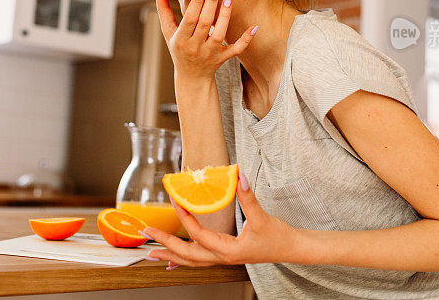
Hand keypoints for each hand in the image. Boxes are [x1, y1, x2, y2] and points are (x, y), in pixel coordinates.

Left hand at [140, 171, 298, 267]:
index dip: (184, 217)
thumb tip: (239, 176)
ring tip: (151, 252)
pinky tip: (172, 262)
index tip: (174, 201)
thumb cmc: (279, 236)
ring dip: (170, 255)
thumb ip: (248, 196)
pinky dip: (183, 261)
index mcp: (228, 250)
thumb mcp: (262, 216)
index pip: (198, 234)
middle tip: (146, 234)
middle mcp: (222, 258)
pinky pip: (199, 261)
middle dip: (164, 244)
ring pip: (190, 261)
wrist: (292, 249)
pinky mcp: (225, 256)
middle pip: (186, 254)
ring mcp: (223, 260)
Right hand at [151, 0, 256, 78]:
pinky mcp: (223, 58)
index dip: (196, 0)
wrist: (191, 77)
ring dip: (225, 15)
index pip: (189, 18)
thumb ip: (162, 9)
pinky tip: (254, 27)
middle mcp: (195, 47)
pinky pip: (236, 49)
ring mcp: (210, 53)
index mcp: (180, 39)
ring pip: (220, 33)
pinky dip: (246, 39)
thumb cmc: (178, 49)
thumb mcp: (167, 31)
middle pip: (205, 22)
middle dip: (211, 1)